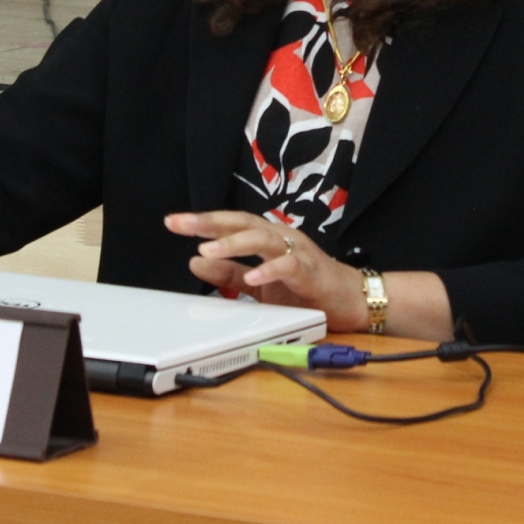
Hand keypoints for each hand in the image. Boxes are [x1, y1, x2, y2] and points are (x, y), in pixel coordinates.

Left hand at [164, 210, 369, 330]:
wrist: (350, 301)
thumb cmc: (307, 289)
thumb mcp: (259, 283)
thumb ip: (230, 273)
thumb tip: (196, 261)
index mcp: (266, 239)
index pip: (230, 224)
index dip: (202, 222)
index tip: (173, 222)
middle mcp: (280, 238)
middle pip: (242, 222)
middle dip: (210, 222)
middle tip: (181, 223)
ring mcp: (297, 252)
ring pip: (263, 239)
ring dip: (234, 243)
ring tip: (208, 249)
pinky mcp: (311, 272)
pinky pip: (289, 267)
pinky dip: (270, 271)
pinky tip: (253, 277)